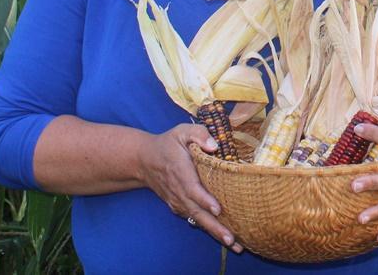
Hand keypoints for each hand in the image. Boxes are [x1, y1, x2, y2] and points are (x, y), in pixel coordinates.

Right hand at [141, 124, 242, 252]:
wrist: (144, 160)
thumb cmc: (168, 143)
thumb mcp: (181, 132)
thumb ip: (199, 134)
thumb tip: (214, 145)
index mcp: (181, 171)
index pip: (193, 189)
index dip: (205, 200)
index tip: (218, 209)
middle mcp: (179, 191)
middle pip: (197, 212)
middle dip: (215, 227)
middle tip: (232, 240)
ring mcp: (178, 201)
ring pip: (197, 219)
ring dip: (214, 233)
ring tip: (234, 245)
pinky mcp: (179, 206)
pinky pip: (194, 219)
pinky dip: (207, 229)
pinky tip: (223, 237)